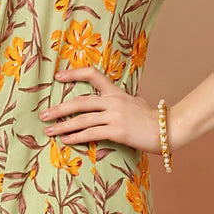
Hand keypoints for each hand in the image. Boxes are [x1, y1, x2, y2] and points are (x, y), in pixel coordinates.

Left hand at [39, 66, 163, 152]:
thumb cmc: (152, 119)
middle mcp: (114, 101)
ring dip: (63, 126)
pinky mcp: (118, 131)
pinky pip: (92, 134)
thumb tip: (110, 102)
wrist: (169, 129)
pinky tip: (66, 140)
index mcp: (116, 92)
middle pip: (80, 102)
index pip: (93, 75)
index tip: (58, 76)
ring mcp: (115, 116)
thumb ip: (121, 101)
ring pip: (83, 119)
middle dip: (59, 109)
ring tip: (49, 130)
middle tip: (44, 114)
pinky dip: (76, 137)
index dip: (74, 73)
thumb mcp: (136, 103)